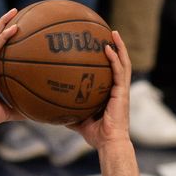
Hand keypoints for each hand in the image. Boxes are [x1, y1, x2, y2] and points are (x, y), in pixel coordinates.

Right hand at [0, 8, 21, 127]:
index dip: (4, 40)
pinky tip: (14, 27)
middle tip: (15, 14)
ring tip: (14, 12)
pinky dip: (4, 35)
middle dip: (3, 24)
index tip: (15, 32)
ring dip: (3, 23)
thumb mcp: (6, 111)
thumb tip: (33, 113)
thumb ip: (18, 109)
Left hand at [73, 30, 131, 148]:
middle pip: (120, 63)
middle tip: (108, 33)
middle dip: (116, 47)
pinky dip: (114, 59)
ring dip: (119, 46)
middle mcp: (118, 89)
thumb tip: (51, 111)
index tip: (101, 46)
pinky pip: (119, 71)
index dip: (109, 59)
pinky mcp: (123, 92)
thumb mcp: (79, 122)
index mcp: (111, 93)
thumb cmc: (96, 135)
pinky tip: (107, 49)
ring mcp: (122, 89)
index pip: (112, 72)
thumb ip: (69, 114)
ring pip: (124, 63)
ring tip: (112, 33)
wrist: (108, 143)